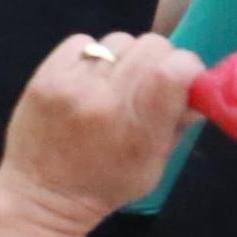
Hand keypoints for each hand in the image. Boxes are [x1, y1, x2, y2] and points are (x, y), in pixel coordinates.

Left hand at [0, 31, 204, 236]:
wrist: (40, 195)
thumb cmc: (105, 185)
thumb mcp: (154, 166)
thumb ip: (177, 123)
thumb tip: (196, 87)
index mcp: (139, 129)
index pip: (175, 68)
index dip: (186, 67)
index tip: (183, 81)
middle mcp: (104, 100)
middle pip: (151, 46)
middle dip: (159, 61)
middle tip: (147, 85)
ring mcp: (70, 85)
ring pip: (118, 41)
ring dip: (124, 59)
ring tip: (114, 84)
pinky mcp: (44, 75)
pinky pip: (81, 41)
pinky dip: (90, 55)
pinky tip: (87, 79)